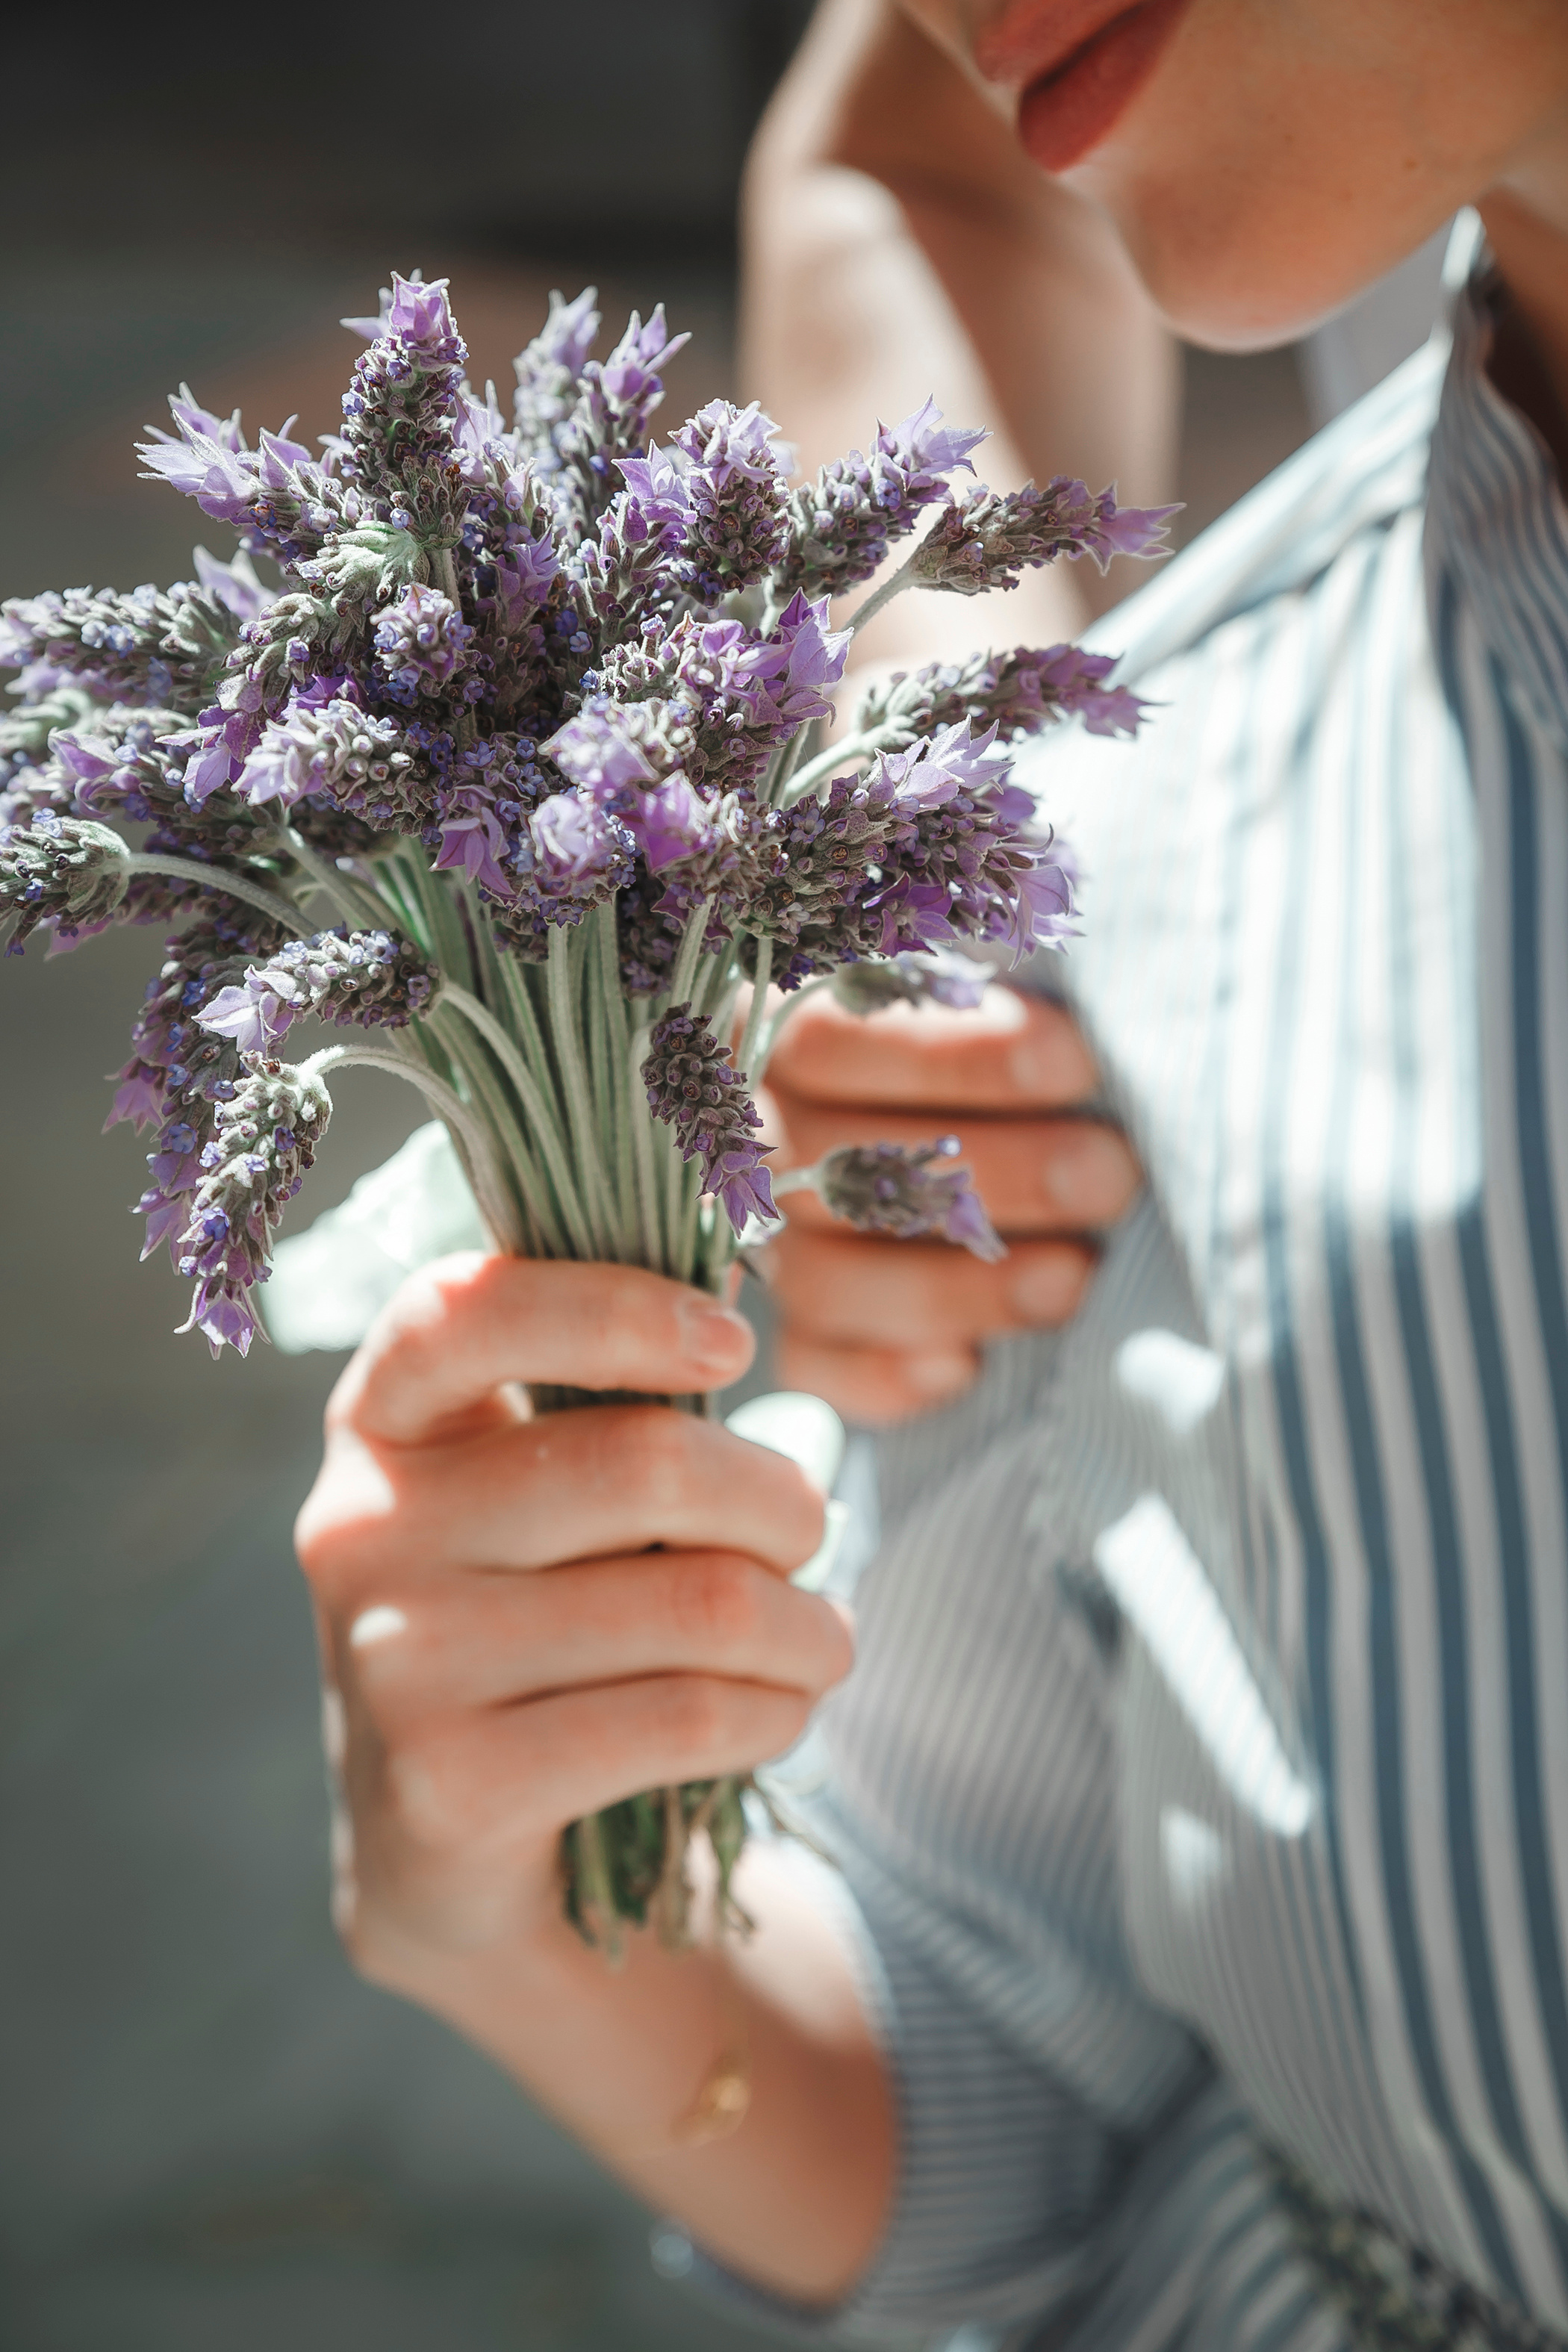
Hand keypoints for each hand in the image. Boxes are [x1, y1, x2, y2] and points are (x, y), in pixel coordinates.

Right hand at [294, 1256, 851, 1983]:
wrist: (442, 1848)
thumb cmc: (530, 1618)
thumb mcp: (534, 1489)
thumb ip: (605, 1395)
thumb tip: (730, 1282)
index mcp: (379, 1420)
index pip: (471, 1308)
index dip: (617, 1306)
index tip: (730, 1342)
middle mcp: (362, 1526)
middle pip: (644, 1464)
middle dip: (779, 1505)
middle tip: (810, 1537)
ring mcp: (396, 1660)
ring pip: (693, 1603)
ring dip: (805, 1627)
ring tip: (820, 1641)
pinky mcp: (451, 1785)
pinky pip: (686, 1718)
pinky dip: (774, 1712)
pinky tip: (778, 1712)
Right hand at [759, 984, 1141, 1424]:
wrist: (1035, 1140)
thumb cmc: (1025, 1044)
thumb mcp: (996, 982)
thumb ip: (996, 978)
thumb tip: (1053, 998)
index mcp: (773, 1028)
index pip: (827, 1036)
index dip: (947, 1052)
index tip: (1073, 1060)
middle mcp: (757, 1142)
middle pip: (834, 1162)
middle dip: (988, 1173)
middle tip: (1107, 1174)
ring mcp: (773, 1247)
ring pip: (821, 1276)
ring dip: (951, 1286)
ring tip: (1070, 1279)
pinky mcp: (806, 1338)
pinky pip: (814, 1369)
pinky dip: (883, 1377)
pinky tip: (965, 1370)